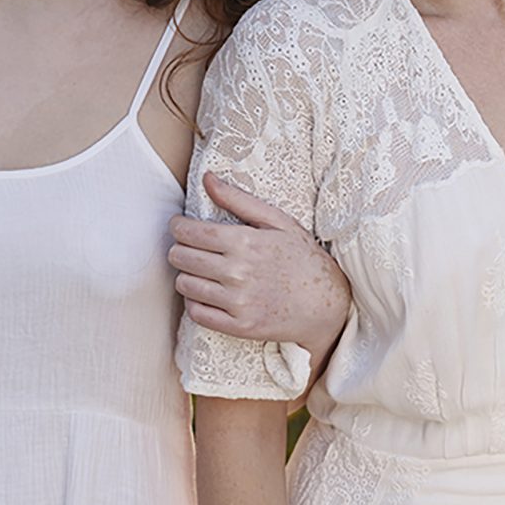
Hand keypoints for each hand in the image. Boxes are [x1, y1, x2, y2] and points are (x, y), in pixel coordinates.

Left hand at [169, 172, 349, 349]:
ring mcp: (238, 302)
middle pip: (181, 257)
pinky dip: (193, 301)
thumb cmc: (301, 256)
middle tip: (187, 246)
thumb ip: (238, 199)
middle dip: (179, 248)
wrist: (326, 303)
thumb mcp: (277, 220)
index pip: (190, 232)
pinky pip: (196, 313)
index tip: (179, 226)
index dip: (177, 226)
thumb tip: (207, 178)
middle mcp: (238, 272)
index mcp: (245, 241)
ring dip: (185, 274)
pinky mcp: (239, 326)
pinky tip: (204, 292)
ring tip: (197, 269)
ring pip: (185, 284)